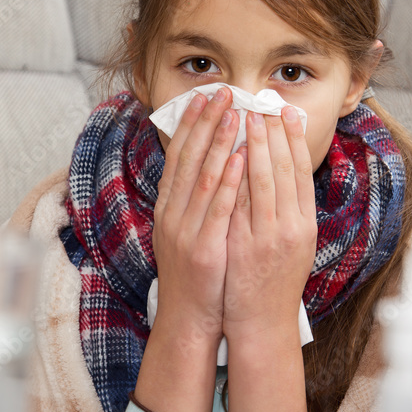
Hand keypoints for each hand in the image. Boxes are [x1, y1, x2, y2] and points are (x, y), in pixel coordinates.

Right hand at [151, 86, 242, 348]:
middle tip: (222, 91)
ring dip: (220, 144)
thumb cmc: (198, 273)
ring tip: (235, 115)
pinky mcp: (203, 249)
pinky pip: (217, 209)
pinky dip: (229, 182)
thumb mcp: (189, 230)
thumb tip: (216, 163)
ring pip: (203, 177)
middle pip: (189, 158)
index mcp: (169, 207)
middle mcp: (172, 214)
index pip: (179, 156)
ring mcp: (185, 231)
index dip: (192, 123)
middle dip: (206, 122)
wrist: (189, 319)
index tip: (206, 96)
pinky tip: (241, 159)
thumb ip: (198, 199)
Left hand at [223, 106, 317, 343]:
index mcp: (305, 224)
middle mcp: (292, 227)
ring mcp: (269, 237)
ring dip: (255, 147)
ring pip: (264, 182)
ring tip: (246, 118)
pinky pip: (241, 205)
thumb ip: (289, 210)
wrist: (263, 324)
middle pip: (285, 170)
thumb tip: (280, 173)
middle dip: (274, 134)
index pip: (301, 172)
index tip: (285, 113)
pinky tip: (230, 155)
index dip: (294, 140)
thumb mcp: (293, 244)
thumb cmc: (274, 282)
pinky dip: (237, 177)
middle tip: (264, 103)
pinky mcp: (246, 247)